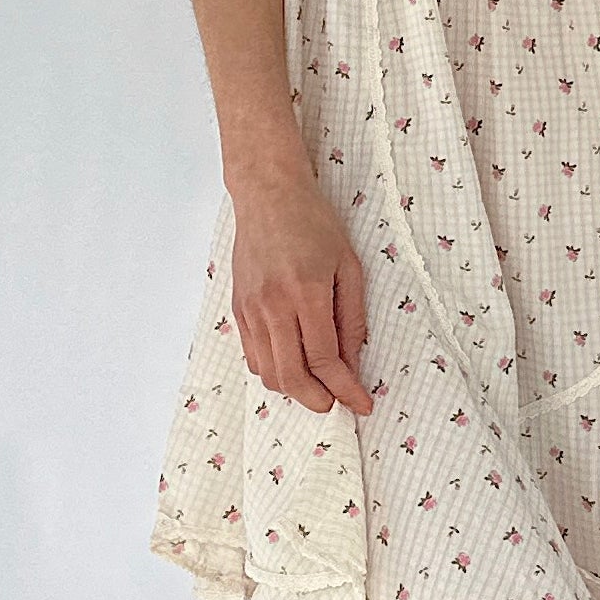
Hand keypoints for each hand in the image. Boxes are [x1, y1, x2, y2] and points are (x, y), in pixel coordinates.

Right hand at [230, 173, 373, 416]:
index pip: (324, 358)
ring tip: (317, 386)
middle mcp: (273, 305)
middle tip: (336, 403)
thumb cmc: (313, 223)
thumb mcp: (348, 267)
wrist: (268, 195)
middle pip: (291, 375)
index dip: (345, 389)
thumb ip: (351, 318)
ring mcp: (251, 309)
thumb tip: (352, 363)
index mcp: (306, 292)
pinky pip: (252, 356)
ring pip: (268, 372)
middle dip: (317, 400)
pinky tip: (292, 365)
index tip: (362, 405)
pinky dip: (273, 371)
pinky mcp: (238, 309)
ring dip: (294, 389)